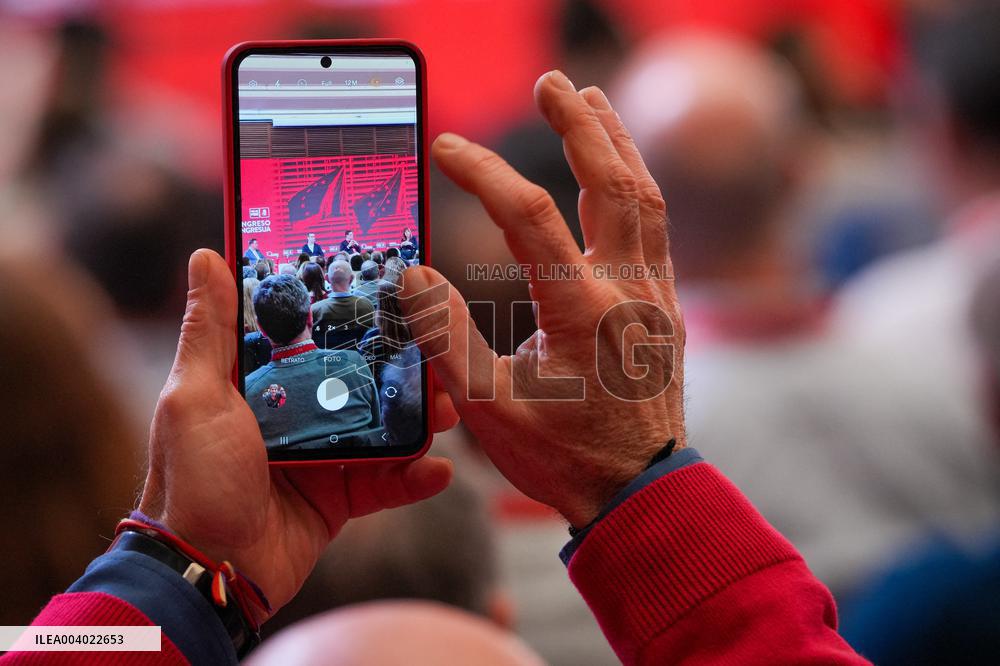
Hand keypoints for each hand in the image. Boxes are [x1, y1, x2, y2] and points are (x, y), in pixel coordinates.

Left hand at [138, 249, 456, 617]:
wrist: (205, 571)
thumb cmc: (191, 479)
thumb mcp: (193, 396)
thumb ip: (208, 330)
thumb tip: (206, 257)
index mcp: (260, 382)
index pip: (311, 334)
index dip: (346, 309)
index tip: (387, 282)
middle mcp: (293, 413)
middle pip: (359, 377)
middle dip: (400, 362)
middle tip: (436, 342)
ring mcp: (320, 456)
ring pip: (383, 426)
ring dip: (420, 416)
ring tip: (452, 404)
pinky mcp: (338, 497)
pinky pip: (387, 482)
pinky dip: (415, 478)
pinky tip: (441, 468)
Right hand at [400, 71, 684, 528]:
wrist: (638, 491)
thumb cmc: (562, 456)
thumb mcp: (487, 409)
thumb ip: (445, 337)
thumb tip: (412, 274)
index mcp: (581, 312)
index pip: (530, 217)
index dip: (483, 174)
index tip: (447, 148)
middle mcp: (629, 291)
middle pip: (611, 183)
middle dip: (578, 124)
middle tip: (550, 83)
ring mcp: (656, 295)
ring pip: (645, 197)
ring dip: (617, 143)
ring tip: (590, 101)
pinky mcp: (667, 306)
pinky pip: (657, 226)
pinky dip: (636, 184)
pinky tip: (620, 169)